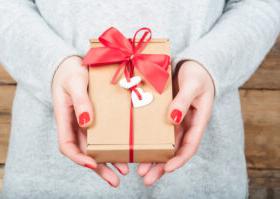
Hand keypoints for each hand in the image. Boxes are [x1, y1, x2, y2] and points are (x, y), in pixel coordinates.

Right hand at [52, 56, 128, 186]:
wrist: (73, 65)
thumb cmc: (70, 71)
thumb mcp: (75, 82)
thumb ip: (80, 100)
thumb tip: (86, 123)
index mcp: (64, 118)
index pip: (67, 145)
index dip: (78, 158)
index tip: (93, 164)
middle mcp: (75, 125)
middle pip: (84, 152)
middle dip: (99, 167)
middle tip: (115, 180)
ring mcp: (86, 123)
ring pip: (95, 147)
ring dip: (109, 160)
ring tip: (124, 171)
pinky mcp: (97, 119)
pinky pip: (104, 135)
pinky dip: (113, 144)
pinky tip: (125, 152)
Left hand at [137, 60, 214, 185]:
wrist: (193, 65)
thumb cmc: (197, 74)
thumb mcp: (193, 85)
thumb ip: (184, 101)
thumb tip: (173, 119)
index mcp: (198, 121)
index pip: (190, 146)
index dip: (180, 159)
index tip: (167, 169)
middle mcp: (186, 126)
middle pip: (174, 151)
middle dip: (161, 166)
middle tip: (146, 179)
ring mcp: (175, 122)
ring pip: (164, 145)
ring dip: (153, 158)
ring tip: (139, 170)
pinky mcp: (165, 115)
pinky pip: (157, 132)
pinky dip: (149, 142)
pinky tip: (138, 149)